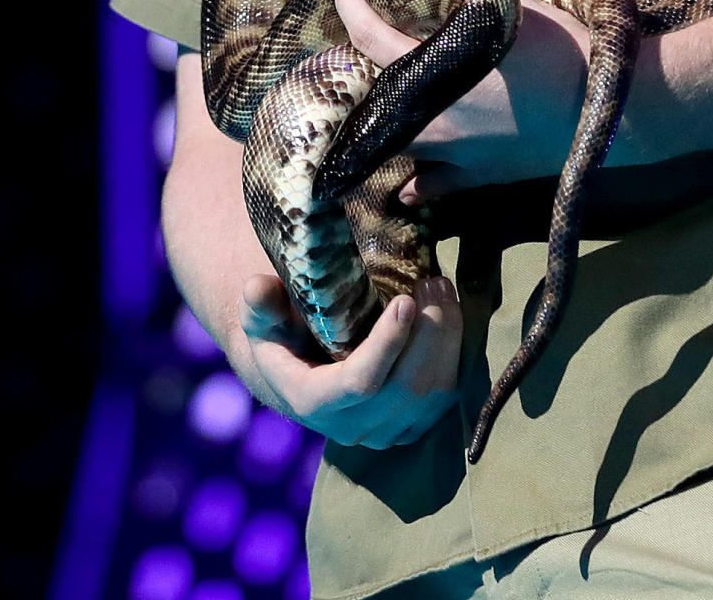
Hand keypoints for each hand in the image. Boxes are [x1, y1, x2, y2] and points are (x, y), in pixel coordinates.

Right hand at [236, 271, 460, 448]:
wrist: (299, 369)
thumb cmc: (281, 333)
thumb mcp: (262, 316)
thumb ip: (261, 303)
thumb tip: (257, 286)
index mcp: (315, 402)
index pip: (360, 382)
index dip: (386, 344)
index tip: (405, 300)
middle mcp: (352, 427)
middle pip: (406, 388)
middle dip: (429, 332)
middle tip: (433, 281)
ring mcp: (385, 431)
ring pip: (433, 394)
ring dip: (447, 338)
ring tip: (443, 288)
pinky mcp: (410, 424)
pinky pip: (445, 397)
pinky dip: (455, 354)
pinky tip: (450, 312)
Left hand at [333, 0, 589, 200]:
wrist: (606, 109)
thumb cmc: (560, 48)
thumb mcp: (512, 4)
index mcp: (434, 68)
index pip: (368, 33)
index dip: (349, 3)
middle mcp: (431, 115)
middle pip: (371, 90)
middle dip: (359, 61)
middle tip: (366, 36)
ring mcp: (452, 153)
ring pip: (393, 142)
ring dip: (382, 119)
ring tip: (383, 97)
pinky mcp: (478, 176)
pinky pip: (433, 185)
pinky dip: (417, 180)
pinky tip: (408, 181)